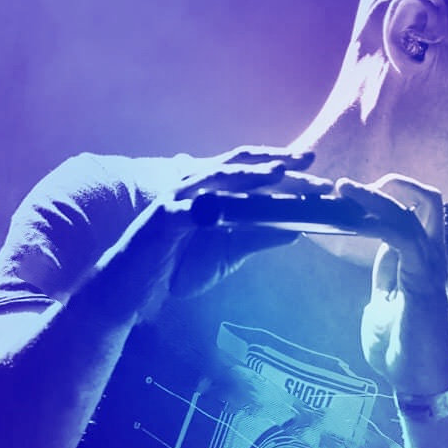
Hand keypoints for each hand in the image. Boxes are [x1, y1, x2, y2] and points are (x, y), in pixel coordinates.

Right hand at [95, 147, 331, 318]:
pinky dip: (208, 206)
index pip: (251, 168)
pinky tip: (228, 206)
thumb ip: (259, 237)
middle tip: (310, 158)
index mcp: (211, 190)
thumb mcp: (228, 252)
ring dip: (250, 174)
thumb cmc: (178, 265)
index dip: (282, 162)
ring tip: (279, 172)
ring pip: (217, 178)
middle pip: (240, 164)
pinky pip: (189, 210)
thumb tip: (297, 229)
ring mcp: (177, 199)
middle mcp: (195, 185)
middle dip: (276, 159)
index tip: (314, 164)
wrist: (132, 288)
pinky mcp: (162, 220)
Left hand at [338, 174, 447, 395]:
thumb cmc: (404, 351)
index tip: (351, 198)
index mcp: (422, 262)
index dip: (386, 200)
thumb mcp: (384, 307)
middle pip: (429, 201)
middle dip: (397, 184)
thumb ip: (385, 281)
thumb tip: (381, 265)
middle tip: (353, 187)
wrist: (419, 385)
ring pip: (418, 211)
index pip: (413, 215)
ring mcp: (432, 267)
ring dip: (378, 196)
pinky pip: (404, 238)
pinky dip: (380, 221)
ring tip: (345, 189)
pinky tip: (354, 220)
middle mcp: (433, 258)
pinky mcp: (424, 281)